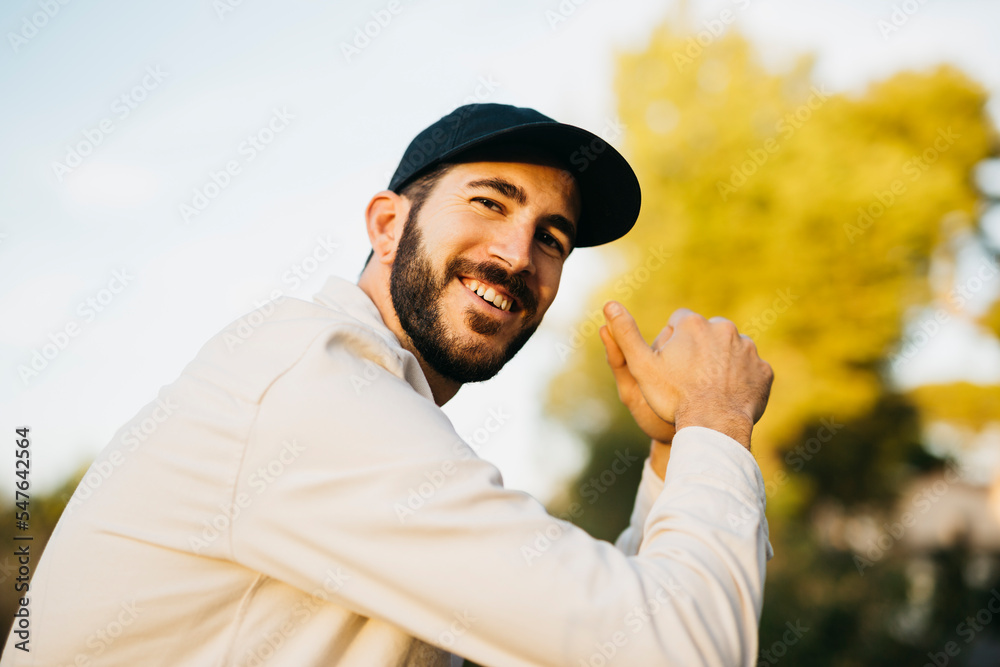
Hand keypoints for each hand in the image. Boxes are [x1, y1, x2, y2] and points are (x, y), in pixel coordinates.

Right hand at [601, 302, 772, 449]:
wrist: (714, 425)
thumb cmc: (673, 397)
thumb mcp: (641, 366)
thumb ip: (625, 334)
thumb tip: (609, 304)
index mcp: (693, 324)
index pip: (679, 322)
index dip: (671, 343)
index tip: (669, 365)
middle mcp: (724, 329)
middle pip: (707, 334)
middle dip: (699, 350)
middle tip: (689, 379)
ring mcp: (748, 349)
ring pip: (730, 351)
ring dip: (721, 364)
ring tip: (709, 389)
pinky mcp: (764, 370)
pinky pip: (751, 371)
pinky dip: (742, 380)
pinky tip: (729, 397)